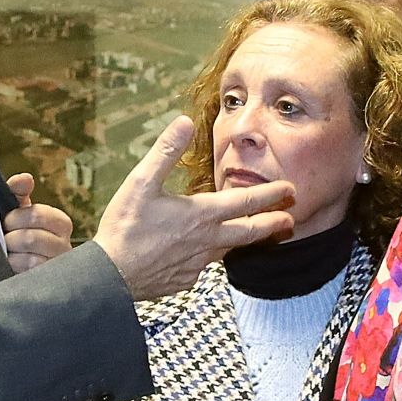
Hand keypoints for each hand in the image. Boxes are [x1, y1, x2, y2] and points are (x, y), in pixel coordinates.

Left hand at [3, 173, 73, 273]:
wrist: (15, 270)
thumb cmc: (18, 235)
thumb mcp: (18, 212)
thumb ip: (18, 193)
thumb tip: (25, 179)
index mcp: (60, 223)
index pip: (38, 214)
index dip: (16, 218)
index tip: (7, 222)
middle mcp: (65, 246)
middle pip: (31, 238)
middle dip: (11, 239)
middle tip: (5, 241)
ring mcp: (57, 268)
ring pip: (29, 259)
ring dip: (12, 256)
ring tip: (9, 255)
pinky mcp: (49, 285)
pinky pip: (28, 276)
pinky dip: (15, 270)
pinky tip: (12, 268)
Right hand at [91, 116, 293, 300]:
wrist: (111, 277)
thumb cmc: (124, 228)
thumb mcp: (140, 182)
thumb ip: (165, 151)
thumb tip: (183, 121)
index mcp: (200, 214)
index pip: (245, 201)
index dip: (271, 194)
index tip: (290, 189)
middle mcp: (206, 240)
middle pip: (250, 231)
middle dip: (273, 222)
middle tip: (291, 218)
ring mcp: (197, 263)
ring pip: (231, 249)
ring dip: (248, 239)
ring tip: (259, 233)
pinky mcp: (185, 278)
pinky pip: (206, 265)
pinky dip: (214, 254)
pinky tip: (208, 251)